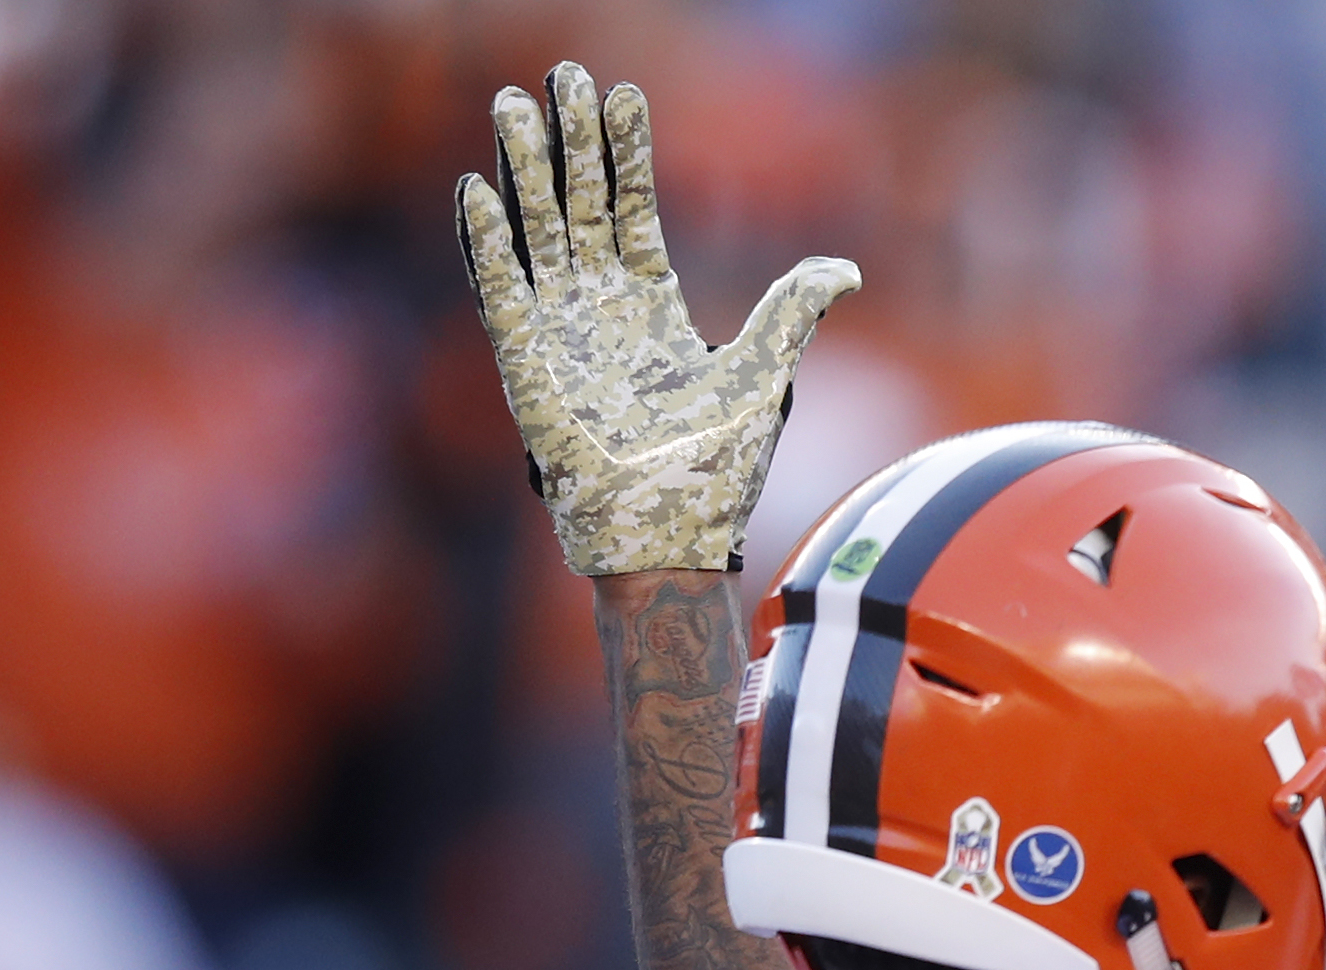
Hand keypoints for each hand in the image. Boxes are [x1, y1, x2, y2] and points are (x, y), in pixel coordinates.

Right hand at [456, 64, 860, 577]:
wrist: (670, 537)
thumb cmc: (716, 470)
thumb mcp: (765, 375)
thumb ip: (794, 312)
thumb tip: (848, 268)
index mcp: (652, 309)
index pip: (632, 210)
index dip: (626, 154)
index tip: (621, 94)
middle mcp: (599, 312)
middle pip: (578, 205)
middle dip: (569, 141)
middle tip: (559, 76)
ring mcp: (559, 335)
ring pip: (536, 233)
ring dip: (524, 171)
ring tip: (513, 107)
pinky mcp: (525, 367)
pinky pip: (500, 294)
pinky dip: (487, 245)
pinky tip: (477, 191)